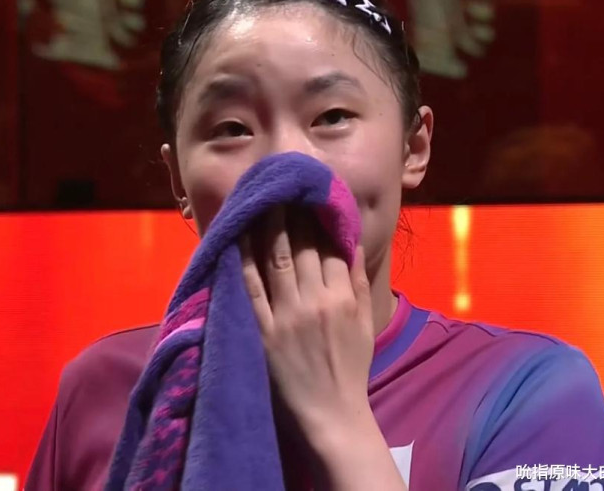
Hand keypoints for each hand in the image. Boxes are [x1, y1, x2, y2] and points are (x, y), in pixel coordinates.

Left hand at [240, 205, 374, 439]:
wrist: (332, 414)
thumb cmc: (350, 369)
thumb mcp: (365, 325)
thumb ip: (357, 283)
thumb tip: (351, 244)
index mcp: (342, 298)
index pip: (328, 248)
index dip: (317, 219)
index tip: (307, 197)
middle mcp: (315, 301)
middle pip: (301, 248)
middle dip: (291, 214)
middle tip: (280, 189)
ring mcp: (287, 316)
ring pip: (276, 261)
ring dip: (268, 228)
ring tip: (261, 202)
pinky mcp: (263, 331)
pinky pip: (251, 290)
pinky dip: (244, 261)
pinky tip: (238, 238)